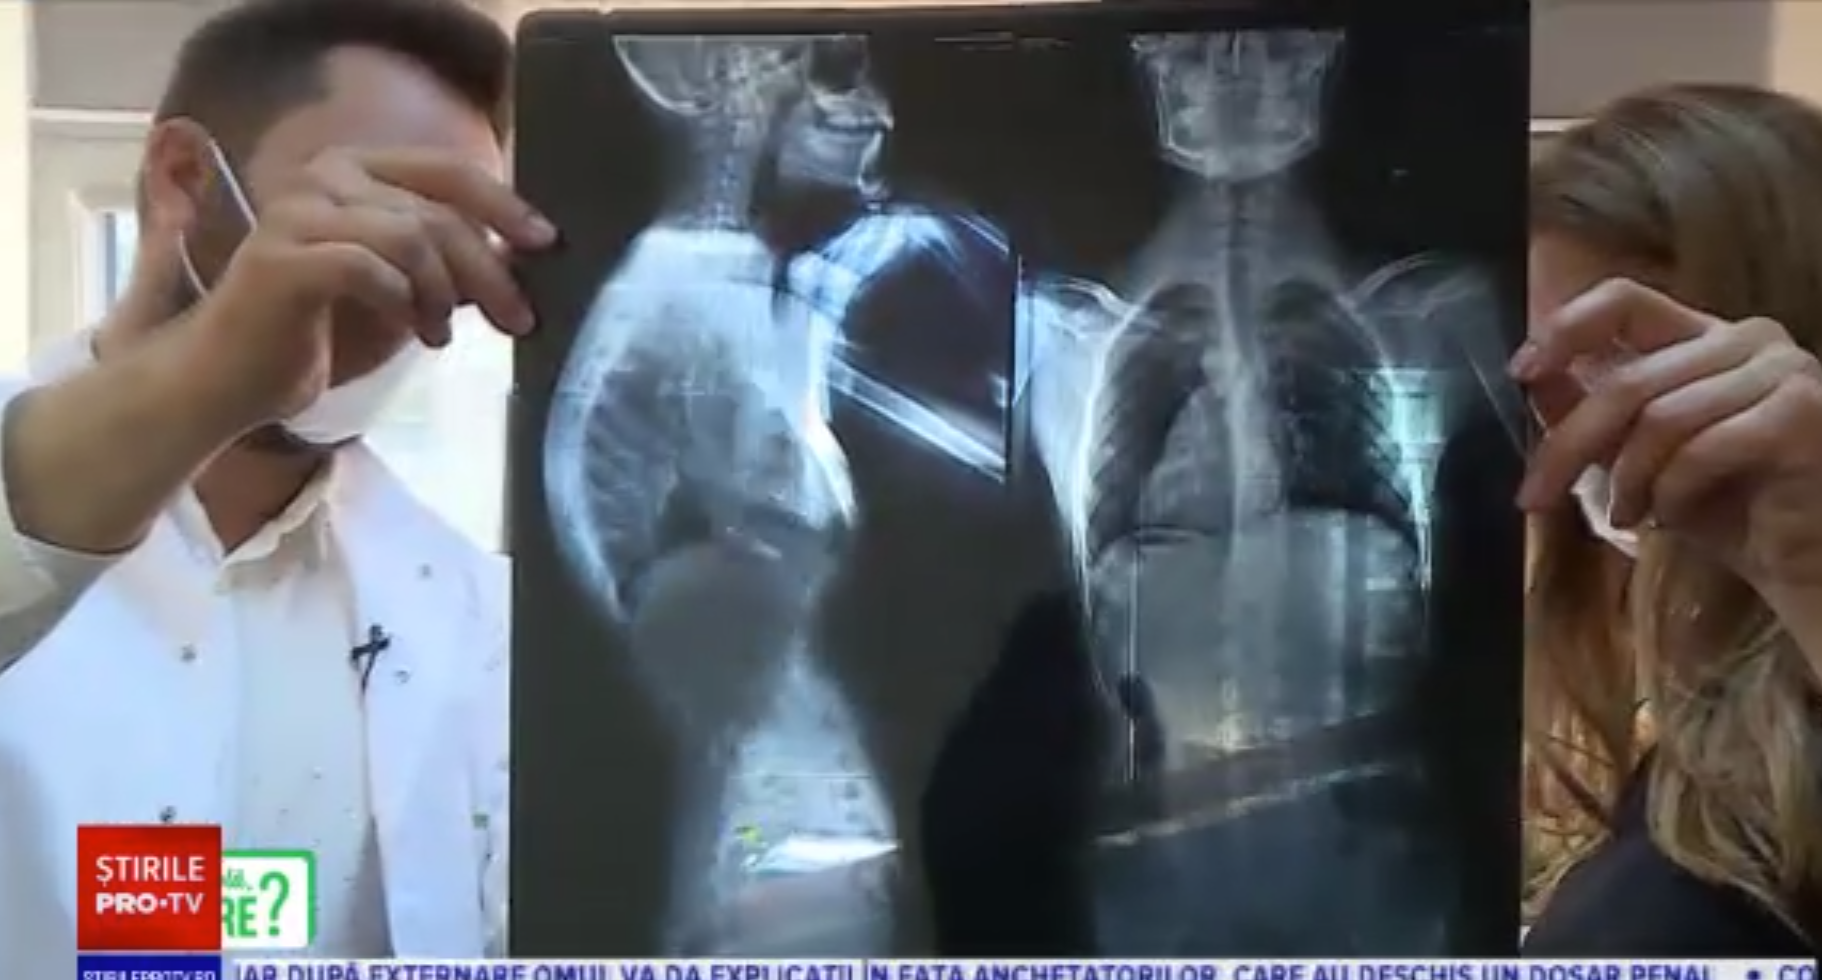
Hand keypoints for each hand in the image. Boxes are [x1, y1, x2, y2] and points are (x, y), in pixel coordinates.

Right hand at [186, 146, 555, 427]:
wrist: (232, 378)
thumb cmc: (320, 331)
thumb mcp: (403, 289)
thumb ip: (449, 263)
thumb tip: (522, 257)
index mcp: (353, 168)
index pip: (446, 170)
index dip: (503, 204)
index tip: (547, 243)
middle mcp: (320, 175)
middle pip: (436, 210)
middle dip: (488, 268)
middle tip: (519, 317)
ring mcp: (295, 213)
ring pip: (408, 235)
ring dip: (444, 292)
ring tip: (443, 333)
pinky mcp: (280, 259)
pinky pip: (367, 268)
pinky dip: (404, 302)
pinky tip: (416, 334)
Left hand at [1511, 278, 1821, 591]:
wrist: (1804, 559)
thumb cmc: (1730, 508)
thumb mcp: (1642, 457)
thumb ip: (1594, 412)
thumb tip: (1533, 378)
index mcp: (1707, 336)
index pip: (1624, 299)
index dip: (1566, 328)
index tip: (1521, 371)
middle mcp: (1748, 339)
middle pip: (1628, 380)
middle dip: (1569, 446)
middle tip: (1533, 497)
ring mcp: (1782, 370)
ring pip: (1660, 419)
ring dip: (1628, 480)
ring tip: (1628, 515)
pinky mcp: (1800, 413)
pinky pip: (1702, 449)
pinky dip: (1672, 492)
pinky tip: (1673, 517)